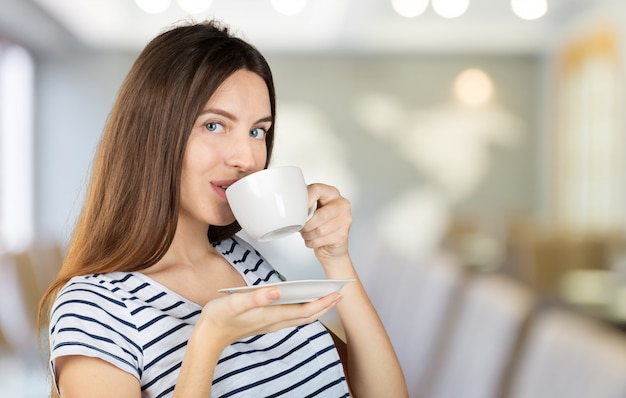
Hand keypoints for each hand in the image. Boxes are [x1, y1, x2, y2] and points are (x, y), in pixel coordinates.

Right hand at [196, 286, 340, 349]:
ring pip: (300, 317)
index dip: (322, 302)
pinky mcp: (266, 321)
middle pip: (307, 315)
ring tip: (327, 297)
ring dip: (316, 308)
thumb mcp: (235, 302)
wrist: (209, 335)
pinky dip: (303, 309)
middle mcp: (274, 321)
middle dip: (325, 305)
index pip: (304, 310)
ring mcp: (271, 323)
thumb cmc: (219, 317)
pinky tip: (304, 301)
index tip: (336, 294)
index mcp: (271, 315)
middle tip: (339, 294)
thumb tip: (277, 290)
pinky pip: (291, 316)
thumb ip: (256, 296)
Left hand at [301, 183, 351, 261]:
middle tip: (301, 227)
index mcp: (332, 193)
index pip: (317, 190)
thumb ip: (306, 204)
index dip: (305, 200)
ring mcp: (345, 220)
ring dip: (308, 235)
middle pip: (321, 214)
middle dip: (307, 224)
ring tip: (306, 234)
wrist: (332, 244)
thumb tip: (291, 207)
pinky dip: (312, 242)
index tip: (298, 209)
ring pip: (320, 230)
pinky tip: (313, 240)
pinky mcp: (343, 235)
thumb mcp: (313, 208)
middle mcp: (342, 205)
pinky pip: (322, 240)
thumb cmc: (320, 223)